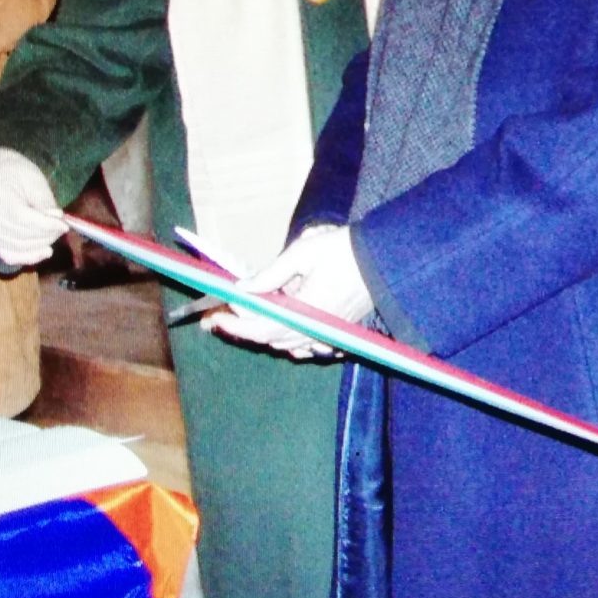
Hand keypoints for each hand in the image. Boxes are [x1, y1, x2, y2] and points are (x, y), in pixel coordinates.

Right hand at [0, 147, 67, 265]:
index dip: (46, 225)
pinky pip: (11, 256)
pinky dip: (30, 256)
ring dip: (42, 244)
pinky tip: (45, 251)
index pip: (23, 218)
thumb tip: (57, 219)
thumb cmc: (14, 174)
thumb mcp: (33, 179)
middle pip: (22, 235)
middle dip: (48, 234)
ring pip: (20, 247)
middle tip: (61, 226)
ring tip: (54, 233)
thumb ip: (45, 201)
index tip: (64, 225)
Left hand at [202, 224, 372, 359]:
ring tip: (245, 316)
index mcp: (305, 311)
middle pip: (269, 339)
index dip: (234, 323)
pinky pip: (306, 347)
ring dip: (263, 333)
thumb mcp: (303, 253)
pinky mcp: (337, 334)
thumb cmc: (344, 250)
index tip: (213, 316)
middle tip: (218, 318)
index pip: (260, 327)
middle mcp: (315, 330)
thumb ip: (271, 274)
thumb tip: (243, 288)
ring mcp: (327, 335)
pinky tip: (280, 326)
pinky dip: (288, 340)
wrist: (384, 259)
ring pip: (286, 345)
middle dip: (242, 328)